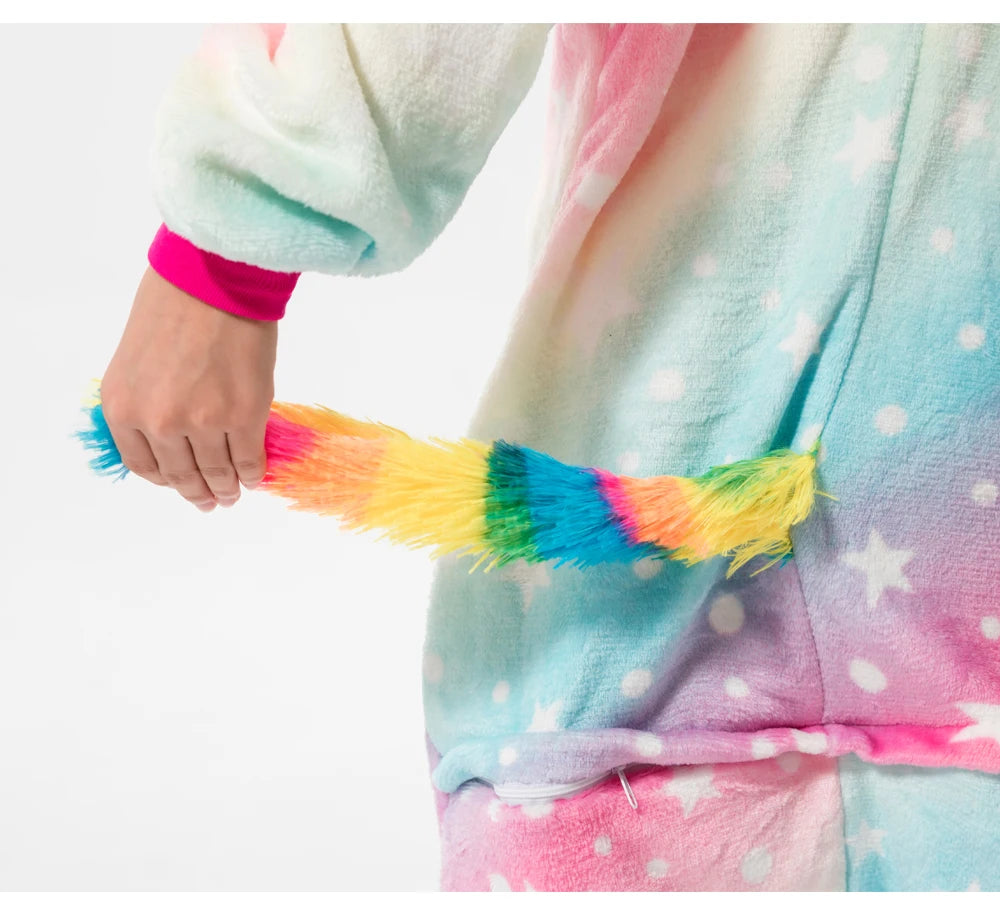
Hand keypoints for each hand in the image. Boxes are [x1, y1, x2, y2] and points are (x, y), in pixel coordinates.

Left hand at [100, 266, 277, 511]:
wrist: (214, 279)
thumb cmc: (174, 305)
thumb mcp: (136, 360)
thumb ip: (147, 401)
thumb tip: (174, 436)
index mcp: (123, 408)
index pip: (144, 465)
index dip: (168, 481)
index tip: (182, 486)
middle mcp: (157, 423)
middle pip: (182, 475)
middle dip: (199, 492)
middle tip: (212, 501)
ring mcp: (202, 424)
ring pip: (217, 472)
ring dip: (227, 488)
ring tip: (234, 493)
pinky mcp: (243, 417)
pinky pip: (249, 459)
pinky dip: (253, 473)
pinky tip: (255, 476)